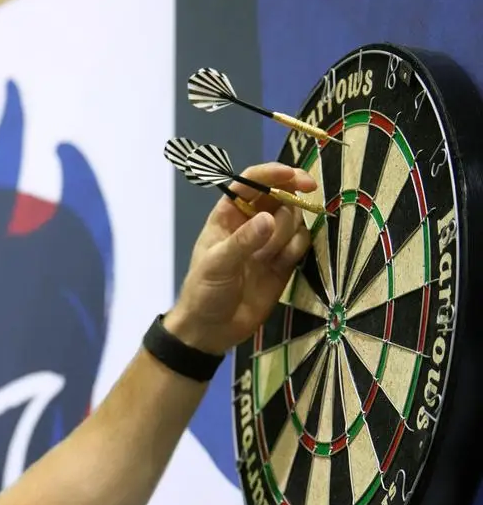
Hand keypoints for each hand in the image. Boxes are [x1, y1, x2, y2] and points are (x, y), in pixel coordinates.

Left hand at [166, 161, 317, 354]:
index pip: (252, 182)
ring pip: (294, 220)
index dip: (274, 174)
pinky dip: (296, 250)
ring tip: (267, 259)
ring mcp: (268, 242)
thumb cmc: (204, 292)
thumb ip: (244, 241)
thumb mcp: (218, 265)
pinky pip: (301, 243)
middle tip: (283, 224)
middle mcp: (250, 223)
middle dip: (287, 205)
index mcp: (227, 215)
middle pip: (280, 197)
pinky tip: (280, 265)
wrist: (212, 329)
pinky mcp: (283, 261)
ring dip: (287, 234)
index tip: (296, 177)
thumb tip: (270, 218)